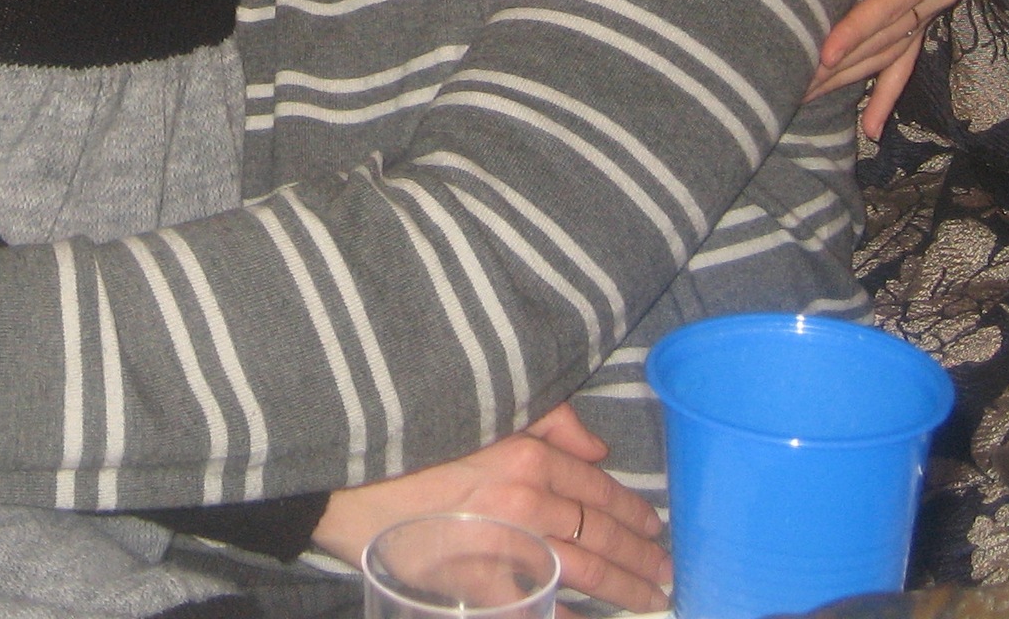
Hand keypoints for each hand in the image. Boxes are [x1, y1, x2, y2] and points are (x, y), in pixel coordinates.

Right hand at [310, 403, 669, 612]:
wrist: (343, 475)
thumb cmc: (409, 437)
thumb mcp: (479, 409)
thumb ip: (545, 417)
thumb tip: (595, 444)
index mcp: (526, 452)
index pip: (598, 486)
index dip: (632, 510)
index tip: (656, 528)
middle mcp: (524, 498)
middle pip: (599, 532)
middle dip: (640, 556)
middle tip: (665, 574)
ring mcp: (503, 543)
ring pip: (580, 570)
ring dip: (621, 588)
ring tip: (647, 598)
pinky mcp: (474, 580)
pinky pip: (529, 605)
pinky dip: (558, 616)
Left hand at [817, 0, 964, 138]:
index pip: (893, 4)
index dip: (857, 29)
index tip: (822, 52)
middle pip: (890, 37)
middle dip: (847, 64)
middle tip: (799, 86)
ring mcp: (928, 1)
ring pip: (891, 51)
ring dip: (855, 79)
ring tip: (810, 102)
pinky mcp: (911, 5)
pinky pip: (903, 55)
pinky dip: (887, 89)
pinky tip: (871, 125)